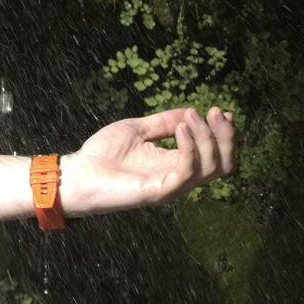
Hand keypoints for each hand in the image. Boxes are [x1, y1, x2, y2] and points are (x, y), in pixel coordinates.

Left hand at [61, 106, 236, 215]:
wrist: (77, 174)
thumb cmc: (102, 154)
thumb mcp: (137, 130)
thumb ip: (163, 122)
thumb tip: (191, 111)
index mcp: (176, 163)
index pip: (215, 153)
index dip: (224, 133)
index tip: (220, 111)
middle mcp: (180, 176)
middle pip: (224, 164)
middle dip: (226, 136)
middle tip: (216, 112)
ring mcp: (172, 186)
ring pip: (212, 168)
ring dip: (208, 138)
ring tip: (193, 117)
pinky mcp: (161, 192)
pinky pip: (187, 171)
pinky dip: (189, 148)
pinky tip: (181, 129)